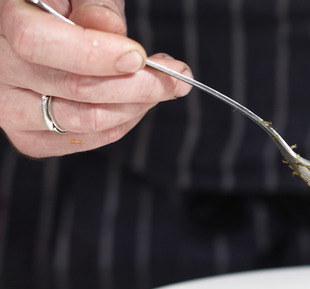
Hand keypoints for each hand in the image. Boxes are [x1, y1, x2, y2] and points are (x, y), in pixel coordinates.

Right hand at [0, 0, 192, 157]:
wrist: (44, 30)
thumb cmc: (63, 6)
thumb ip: (93, 4)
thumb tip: (107, 26)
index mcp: (3, 21)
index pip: (37, 42)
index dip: (94, 53)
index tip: (138, 56)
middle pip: (73, 88)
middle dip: (137, 84)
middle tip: (176, 75)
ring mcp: (10, 109)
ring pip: (83, 120)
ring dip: (137, 105)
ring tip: (163, 86)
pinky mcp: (30, 136)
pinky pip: (84, 139)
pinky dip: (122, 123)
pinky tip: (138, 102)